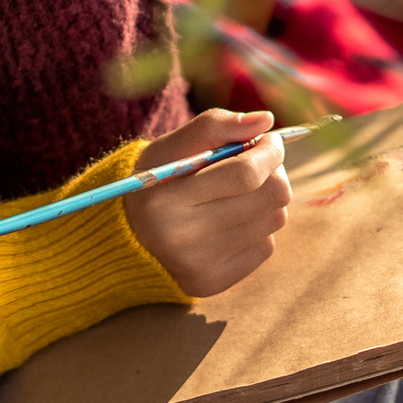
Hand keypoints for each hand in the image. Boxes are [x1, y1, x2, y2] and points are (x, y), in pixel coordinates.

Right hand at [124, 109, 292, 297]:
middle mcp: (181, 238)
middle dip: (274, 173)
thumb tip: (265, 120)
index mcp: (166, 199)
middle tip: (260, 164)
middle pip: (269, 199)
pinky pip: (266, 247)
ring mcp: (199, 265)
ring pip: (273, 221)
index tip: (270, 142)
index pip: (245, 174)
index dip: (269, 153)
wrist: (128, 234)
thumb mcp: (171, 146)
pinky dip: (257, 228)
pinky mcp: (213, 283)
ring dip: (266, 200)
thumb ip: (215, 125)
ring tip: (239, 193)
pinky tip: (231, 222)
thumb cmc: (156, 180)